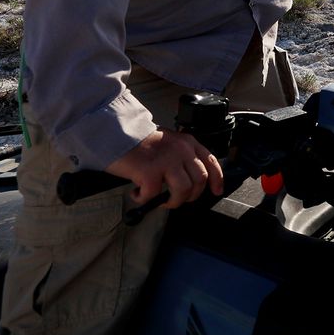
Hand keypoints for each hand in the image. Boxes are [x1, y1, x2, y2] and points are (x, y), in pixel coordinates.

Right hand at [105, 129, 222, 209]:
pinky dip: (144, 198)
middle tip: (175, 199)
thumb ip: (182, 157)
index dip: (217, 179)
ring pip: (183, 190)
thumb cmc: (139, 142)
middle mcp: (181, 150)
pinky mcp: (150, 171)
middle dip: (190, 196)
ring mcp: (167, 160)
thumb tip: (190, 180)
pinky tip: (137, 193)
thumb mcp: (169, 143)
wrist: (116, 132)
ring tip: (160, 200)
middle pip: (199, 180)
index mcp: (188, 142)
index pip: (211, 162)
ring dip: (172, 201)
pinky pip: (154, 194)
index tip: (217, 191)